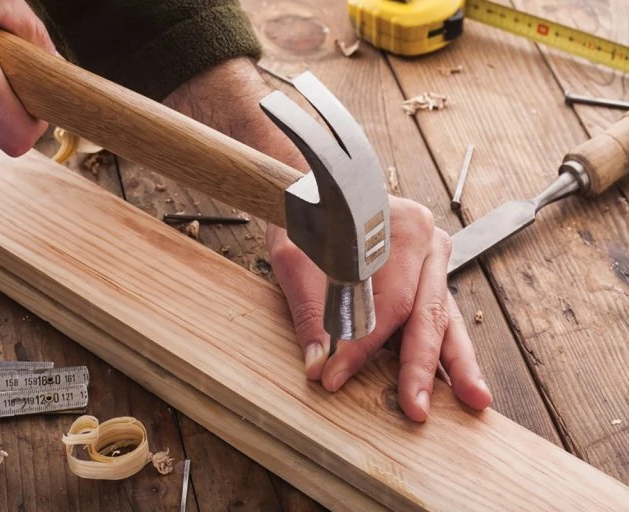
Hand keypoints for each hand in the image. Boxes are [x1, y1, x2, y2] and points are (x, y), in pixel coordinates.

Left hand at [165, 57, 491, 421]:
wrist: (313, 191)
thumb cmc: (307, 220)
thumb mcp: (297, 261)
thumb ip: (310, 312)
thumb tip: (317, 364)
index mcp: (401, 228)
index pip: (389, 300)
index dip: (363, 344)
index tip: (335, 375)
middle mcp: (427, 245)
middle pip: (425, 313)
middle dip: (418, 366)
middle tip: (416, 409)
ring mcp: (433, 262)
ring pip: (445, 318)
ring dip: (454, 363)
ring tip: (473, 398)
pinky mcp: (430, 279)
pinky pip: (440, 317)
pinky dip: (446, 351)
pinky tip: (457, 382)